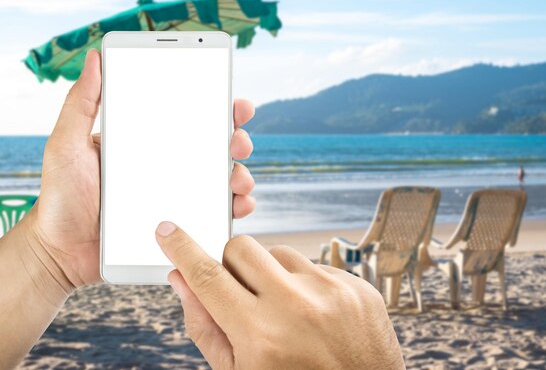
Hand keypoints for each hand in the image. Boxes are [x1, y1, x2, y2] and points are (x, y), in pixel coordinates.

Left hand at [28, 49, 255, 288]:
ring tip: (237, 180)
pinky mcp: (180, 226)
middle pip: (216, 148)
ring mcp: (177, 196)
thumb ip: (81, 103)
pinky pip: (216, 216)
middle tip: (238, 143)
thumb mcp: (66, 143)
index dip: (220, 109)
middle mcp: (169, 166)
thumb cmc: (61, 196)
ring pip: (223, 181)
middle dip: (238, 140)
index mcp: (149, 143)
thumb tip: (94, 58)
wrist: (59, 251)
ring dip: (241, 175)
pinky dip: (235, 209)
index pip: (190, 119)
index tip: (237, 105)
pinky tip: (237, 206)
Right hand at [155, 222, 404, 369]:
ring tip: (286, 314)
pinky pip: (316, 266)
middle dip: (232, 265)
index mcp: (260, 334)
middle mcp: (297, 306)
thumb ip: (205, 326)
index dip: (182, 249)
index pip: (208, 276)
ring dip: (273, 276)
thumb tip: (180, 278)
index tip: (167, 230)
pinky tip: (316, 317)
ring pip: (279, 252)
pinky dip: (307, 286)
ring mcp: (333, 292)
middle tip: (241, 294)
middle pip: (241, 248)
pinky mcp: (358, 287)